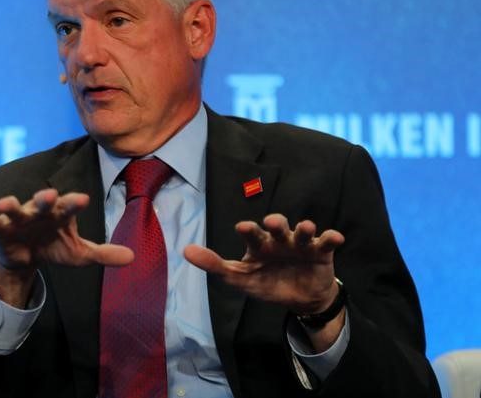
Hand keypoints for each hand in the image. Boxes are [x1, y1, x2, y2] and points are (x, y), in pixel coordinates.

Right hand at [0, 189, 133, 306]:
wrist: (25, 256)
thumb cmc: (54, 246)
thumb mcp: (79, 253)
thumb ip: (104, 254)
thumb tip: (133, 257)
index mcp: (60, 213)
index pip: (69, 205)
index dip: (75, 202)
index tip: (84, 199)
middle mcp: (39, 210)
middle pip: (42, 201)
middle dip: (44, 198)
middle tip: (48, 194)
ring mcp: (18, 218)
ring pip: (13, 208)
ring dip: (9, 204)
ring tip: (5, 203)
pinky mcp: (0, 228)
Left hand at [184, 213, 344, 314]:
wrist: (300, 298)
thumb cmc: (267, 282)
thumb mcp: (240, 278)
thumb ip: (214, 265)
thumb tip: (185, 251)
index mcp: (259, 244)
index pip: (252, 233)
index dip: (248, 230)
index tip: (243, 228)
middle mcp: (279, 239)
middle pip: (278, 226)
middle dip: (276, 222)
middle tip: (271, 223)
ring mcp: (300, 243)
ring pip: (303, 230)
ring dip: (304, 228)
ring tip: (305, 228)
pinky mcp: (321, 251)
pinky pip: (327, 241)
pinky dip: (331, 237)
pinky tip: (334, 237)